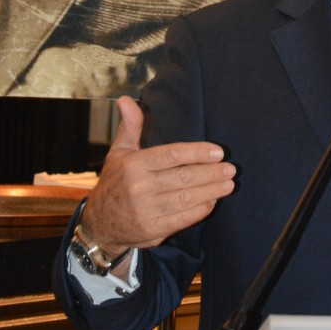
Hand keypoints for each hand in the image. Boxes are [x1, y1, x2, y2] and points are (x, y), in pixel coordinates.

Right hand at [80, 96, 235, 261]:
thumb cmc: (115, 182)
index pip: (171, 155)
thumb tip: (126, 99)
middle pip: (183, 177)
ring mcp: (146, 211)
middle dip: (211, 173)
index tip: (218, 152)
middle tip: (231, 168)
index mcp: (134, 165)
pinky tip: (213, 201)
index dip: (197, 153)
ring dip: (211, 191)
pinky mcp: (152, 230)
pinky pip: (182, 219)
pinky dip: (200, 210)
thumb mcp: (119, 152)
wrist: (99, 224)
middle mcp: (140, 187)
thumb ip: (130, 126)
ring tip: (229, 184)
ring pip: (186, 198)